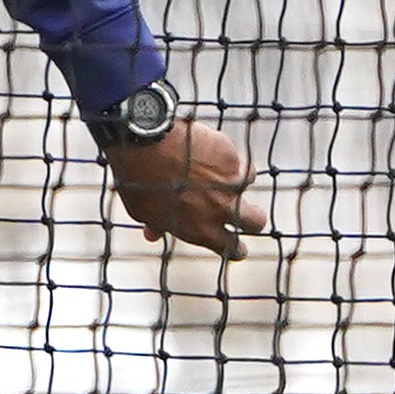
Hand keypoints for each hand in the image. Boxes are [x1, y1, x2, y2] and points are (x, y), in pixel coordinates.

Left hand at [105, 117, 267, 261]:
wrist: (146, 144)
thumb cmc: (138, 179)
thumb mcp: (142, 210)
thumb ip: (157, 224)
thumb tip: (154, 235)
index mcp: (200, 230)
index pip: (232, 249)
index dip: (237, 248)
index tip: (237, 245)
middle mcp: (221, 211)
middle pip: (256, 222)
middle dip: (252, 218)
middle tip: (243, 211)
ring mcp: (231, 184)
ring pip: (247, 183)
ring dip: (235, 176)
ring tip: (210, 166)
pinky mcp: (234, 160)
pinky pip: (237, 159)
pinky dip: (227, 156)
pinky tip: (208, 149)